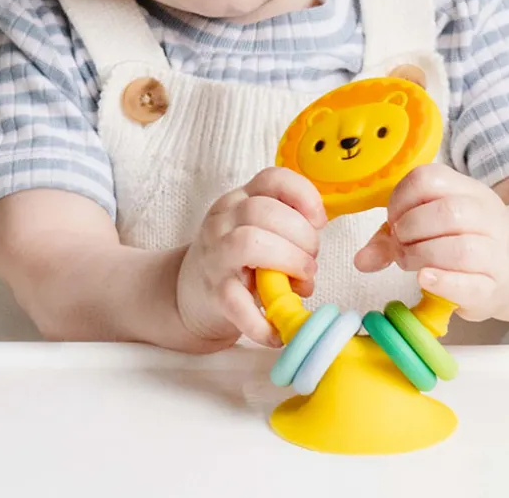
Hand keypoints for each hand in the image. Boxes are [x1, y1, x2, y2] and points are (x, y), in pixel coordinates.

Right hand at [177, 168, 326, 346]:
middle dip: (301, 235)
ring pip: (249, 242)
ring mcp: (215, 256)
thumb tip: (314, 255)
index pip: (271, 179)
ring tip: (303, 280)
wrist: (188, 293)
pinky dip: (264, 321)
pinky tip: (278, 330)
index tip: (319, 220)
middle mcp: (223, 221)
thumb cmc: (237, 260)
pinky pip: (239, 304)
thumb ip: (288, 232)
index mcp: (239, 200)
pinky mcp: (213, 294)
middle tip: (311, 259)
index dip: (303, 194)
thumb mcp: (258, 231)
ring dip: (288, 260)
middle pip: (264, 210)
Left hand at [354, 165, 508, 321]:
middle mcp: (487, 217)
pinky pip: (471, 284)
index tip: (392, 219)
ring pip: (461, 248)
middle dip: (410, 228)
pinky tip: (424, 279)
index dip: (401, 199)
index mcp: (468, 190)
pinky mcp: (494, 288)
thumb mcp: (431, 224)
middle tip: (398, 244)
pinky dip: (442, 281)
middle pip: (447, 213)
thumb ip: (392, 236)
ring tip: (408, 261)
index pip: (430, 179)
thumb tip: (361, 260)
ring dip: (422, 255)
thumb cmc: (464, 240)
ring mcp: (496, 253)